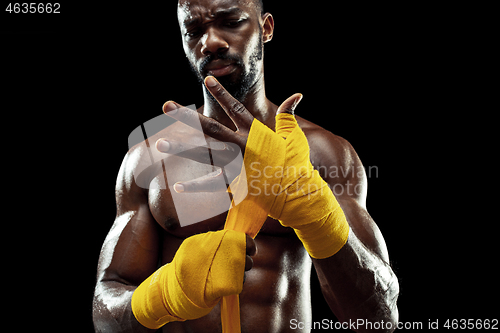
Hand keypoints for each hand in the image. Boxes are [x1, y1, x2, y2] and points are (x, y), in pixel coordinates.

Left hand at [157, 75, 301, 192]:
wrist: (296, 191)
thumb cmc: (296, 162)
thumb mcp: (294, 136)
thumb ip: (288, 115)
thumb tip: (297, 94)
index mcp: (254, 132)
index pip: (234, 108)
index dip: (221, 93)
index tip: (206, 80)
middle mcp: (241, 145)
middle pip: (209, 127)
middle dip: (187, 115)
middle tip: (167, 105)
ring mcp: (235, 164)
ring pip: (204, 154)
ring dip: (181, 148)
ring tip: (161, 143)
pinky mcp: (234, 184)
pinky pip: (211, 185)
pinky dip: (195, 186)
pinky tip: (177, 185)